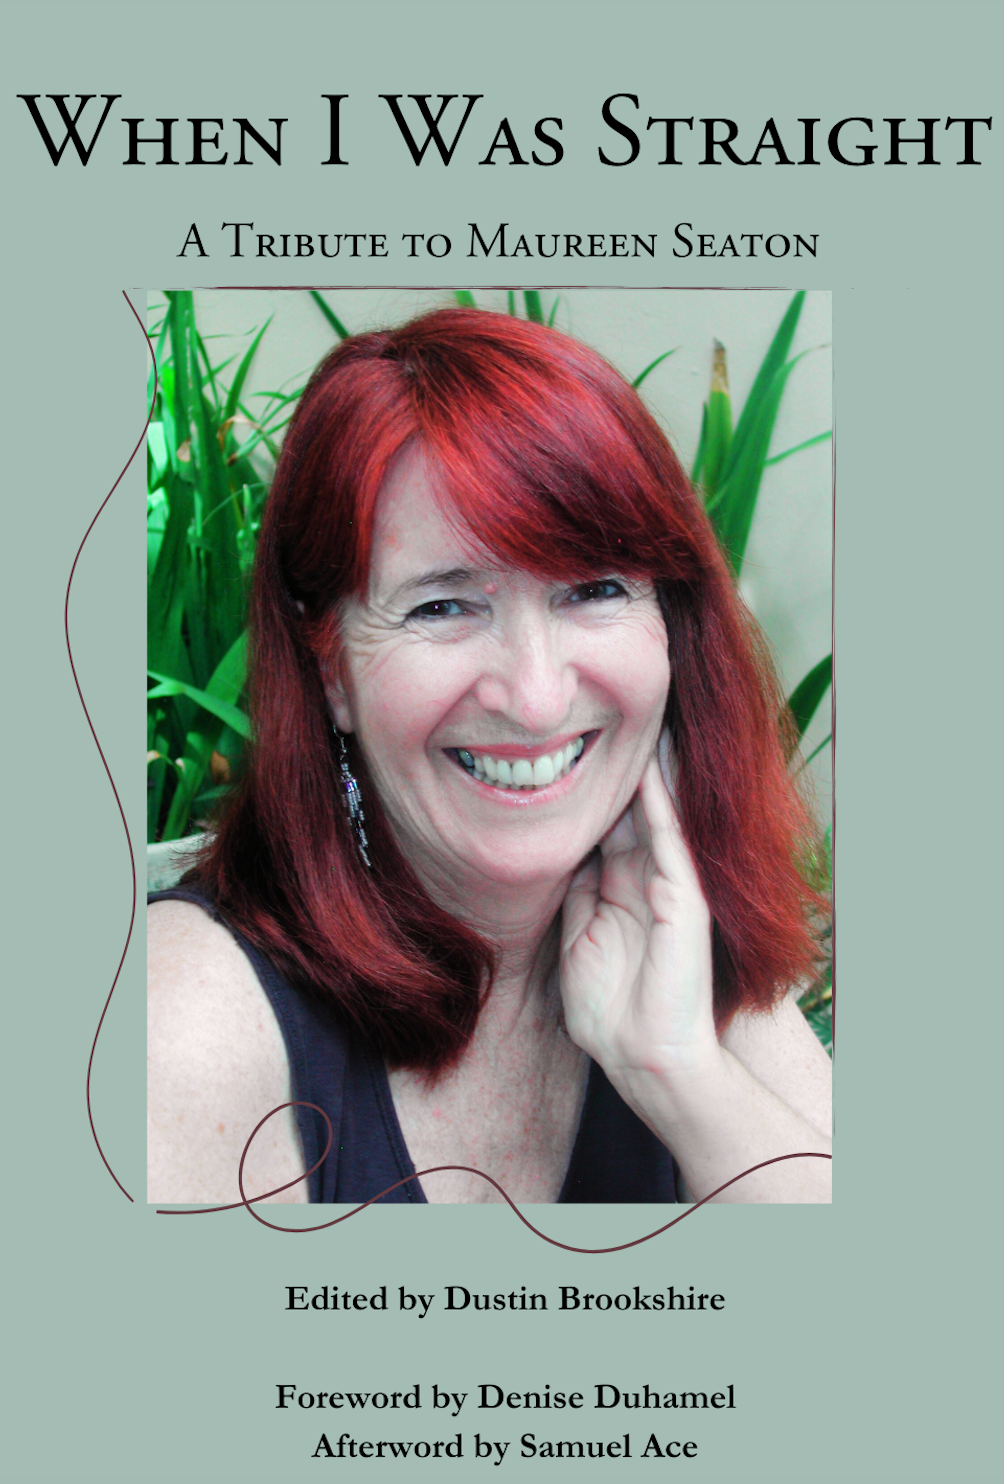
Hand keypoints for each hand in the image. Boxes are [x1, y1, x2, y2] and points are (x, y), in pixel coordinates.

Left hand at [559, 749, 720, 1087]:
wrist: (642, 1058)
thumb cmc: (608, 1015)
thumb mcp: (576, 945)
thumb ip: (576, 899)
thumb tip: (565, 858)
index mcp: (619, 893)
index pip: (607, 829)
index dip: (595, 792)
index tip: (577, 749)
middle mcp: (646, 884)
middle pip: (632, 812)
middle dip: (624, 769)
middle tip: (617, 716)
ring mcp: (669, 889)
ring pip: (657, 817)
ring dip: (650, 773)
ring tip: (645, 722)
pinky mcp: (685, 900)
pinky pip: (670, 841)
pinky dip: (661, 806)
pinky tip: (650, 771)